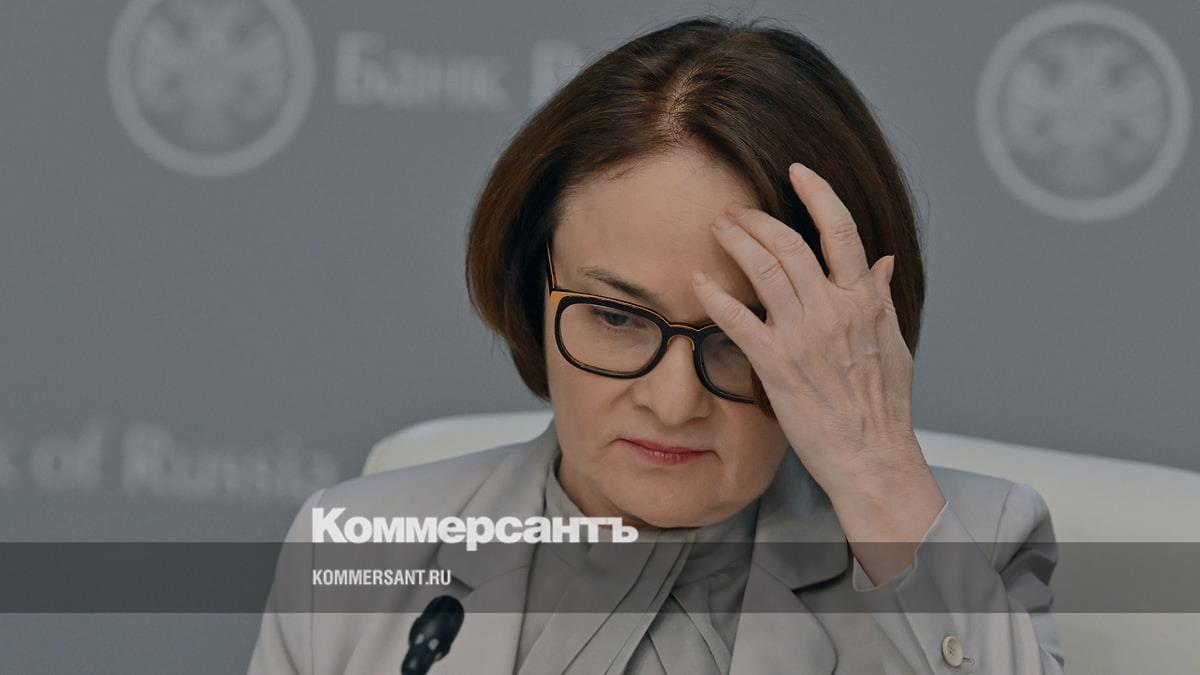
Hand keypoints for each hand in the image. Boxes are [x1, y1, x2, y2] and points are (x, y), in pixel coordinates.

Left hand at [691, 162, 944, 581]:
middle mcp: (834, 311)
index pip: (842, 230)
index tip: (798, 171)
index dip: (818, 192)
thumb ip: (881, 298)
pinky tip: (699, 280)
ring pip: (764, 269)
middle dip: (757, 218)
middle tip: (735, 210)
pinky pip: (738, 319)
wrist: (871, 457)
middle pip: (791, 242)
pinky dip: (716, 295)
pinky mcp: (776, 365)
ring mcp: (804, 336)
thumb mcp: (894, 344)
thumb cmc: (883, 406)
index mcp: (864, 301)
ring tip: (718, 229)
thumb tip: (884, 261)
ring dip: (736, 241)